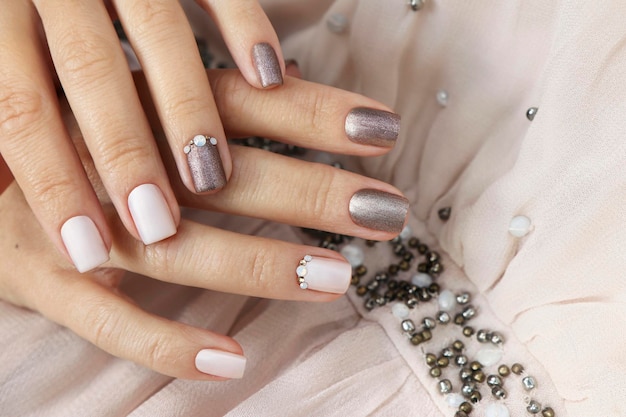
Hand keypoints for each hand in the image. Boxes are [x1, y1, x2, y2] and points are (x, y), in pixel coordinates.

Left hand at [0, 0, 288, 272]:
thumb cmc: (32, 24)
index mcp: (1, 20)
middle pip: (91, 72)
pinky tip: (268, 79)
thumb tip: (3, 189)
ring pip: (156, 32)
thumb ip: (7, 116)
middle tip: (157, 224)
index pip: (21, 108)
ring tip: (211, 177)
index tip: (87, 251)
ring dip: (187, 108)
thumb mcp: (1, 57)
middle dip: (125, 154)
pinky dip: (244, 28)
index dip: (52, 183)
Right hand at [0, 69, 406, 379]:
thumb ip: (207, 99)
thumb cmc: (73, 135)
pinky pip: (107, 321)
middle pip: (225, 175)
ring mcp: (71, 222)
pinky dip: (169, 344)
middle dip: (312, 192)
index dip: (315, 114)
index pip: (242, 103)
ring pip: (178, 249)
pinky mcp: (36, 279)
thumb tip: (290, 80)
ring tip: (337, 277)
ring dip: (261, 265)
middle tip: (386, 210)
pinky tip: (232, 360)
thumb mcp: (136, 103)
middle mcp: (108, 157)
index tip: (383, 130)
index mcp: (137, 104)